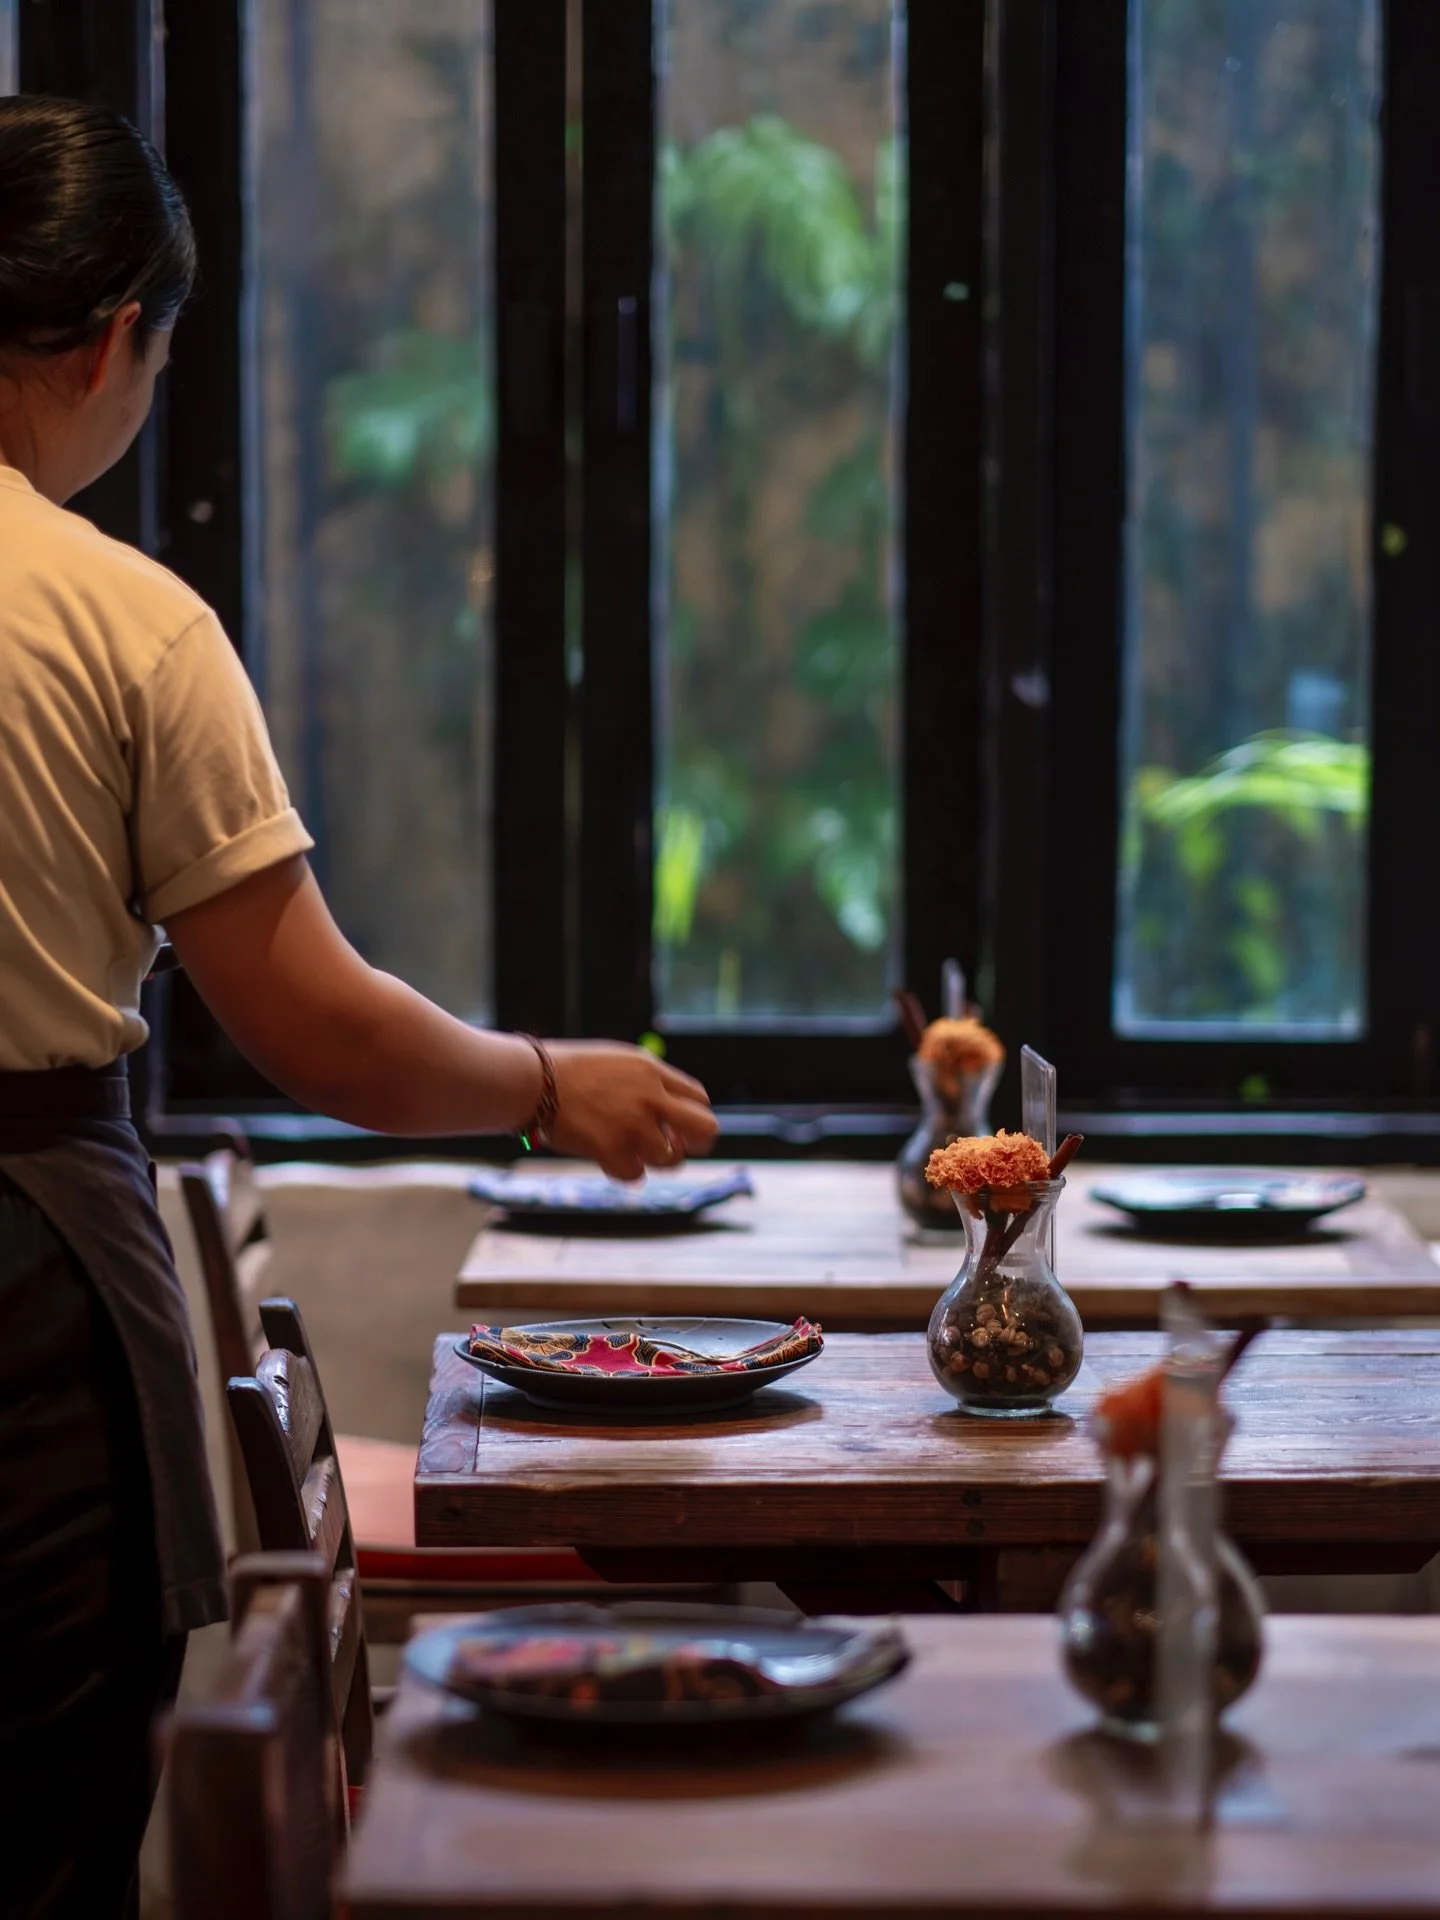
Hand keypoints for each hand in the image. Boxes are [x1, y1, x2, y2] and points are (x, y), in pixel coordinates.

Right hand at [543, 1042, 717, 1180]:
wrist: (534, 1081)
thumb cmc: (569, 1069)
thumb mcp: (619, 1061)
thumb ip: (648, 1081)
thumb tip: (669, 1107)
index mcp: (652, 1071)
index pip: (698, 1099)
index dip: (693, 1116)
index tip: (678, 1125)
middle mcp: (649, 1098)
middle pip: (705, 1129)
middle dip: (698, 1142)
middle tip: (677, 1146)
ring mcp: (632, 1125)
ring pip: (670, 1159)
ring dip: (654, 1159)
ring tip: (631, 1151)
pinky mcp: (611, 1149)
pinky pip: (635, 1174)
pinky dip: (623, 1171)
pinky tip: (608, 1159)